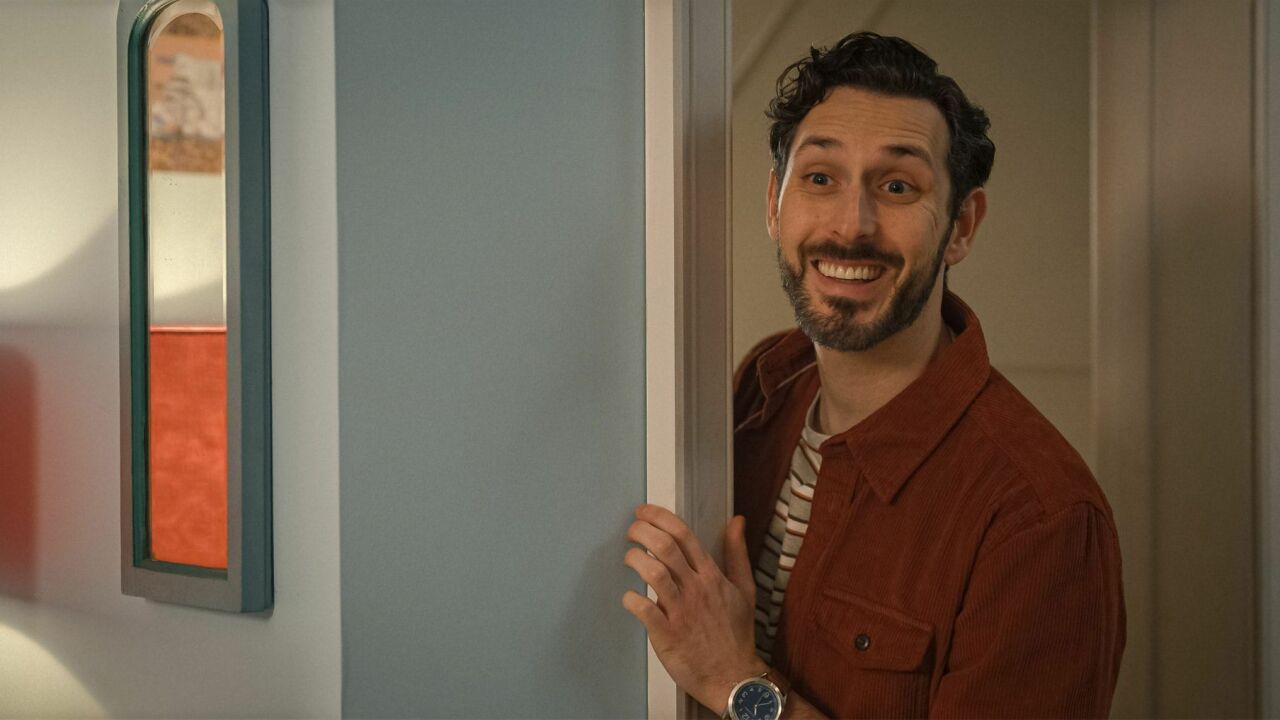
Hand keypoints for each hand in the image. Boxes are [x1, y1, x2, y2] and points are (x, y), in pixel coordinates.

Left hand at [622, 504, 767, 713]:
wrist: (733, 676)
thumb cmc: (736, 633)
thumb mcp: (745, 588)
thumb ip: (737, 553)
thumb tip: (737, 520)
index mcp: (712, 576)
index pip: (684, 535)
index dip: (660, 517)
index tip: (643, 512)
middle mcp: (696, 589)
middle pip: (665, 547)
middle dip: (642, 531)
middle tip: (631, 531)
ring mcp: (681, 612)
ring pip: (654, 573)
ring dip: (635, 559)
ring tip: (628, 558)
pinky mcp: (667, 634)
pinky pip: (645, 610)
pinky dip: (632, 600)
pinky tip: (629, 597)